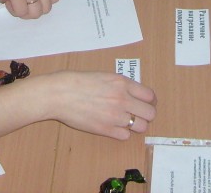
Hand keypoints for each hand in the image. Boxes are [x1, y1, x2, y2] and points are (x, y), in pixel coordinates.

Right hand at [37, 71, 156, 139]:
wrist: (60, 94)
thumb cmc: (77, 81)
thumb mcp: (103, 75)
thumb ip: (119, 84)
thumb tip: (131, 93)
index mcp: (122, 83)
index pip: (150, 96)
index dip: (149, 101)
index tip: (145, 103)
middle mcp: (123, 99)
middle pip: (150, 113)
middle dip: (146, 114)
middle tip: (137, 114)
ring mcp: (115, 116)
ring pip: (141, 127)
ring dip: (135, 125)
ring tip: (126, 121)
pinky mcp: (106, 130)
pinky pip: (125, 136)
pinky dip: (122, 132)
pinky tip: (114, 127)